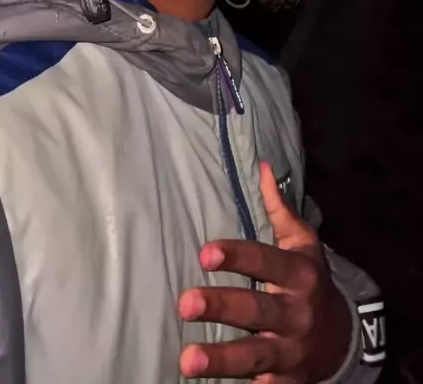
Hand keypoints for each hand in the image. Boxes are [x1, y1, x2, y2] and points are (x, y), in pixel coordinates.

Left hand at [178, 162, 351, 381]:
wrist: (344, 337)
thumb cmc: (310, 280)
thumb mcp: (302, 242)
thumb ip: (279, 207)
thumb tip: (262, 166)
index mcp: (300, 274)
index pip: (265, 261)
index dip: (237, 256)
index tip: (205, 253)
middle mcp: (296, 312)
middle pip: (257, 309)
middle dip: (222, 307)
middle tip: (185, 303)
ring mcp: (290, 350)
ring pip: (255, 354)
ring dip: (221, 360)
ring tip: (187, 360)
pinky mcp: (285, 381)